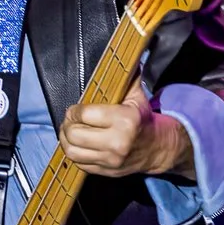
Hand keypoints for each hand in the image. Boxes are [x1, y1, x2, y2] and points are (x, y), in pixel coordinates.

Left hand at [60, 80, 190, 178]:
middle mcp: (117, 142)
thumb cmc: (142, 119)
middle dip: (67, 125)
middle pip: (74, 134)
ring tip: (70, 132)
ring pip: (72, 151)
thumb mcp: (136, 96)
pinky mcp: (107, 171)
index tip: (75, 109)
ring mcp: (111, 160)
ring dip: (66, 140)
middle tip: (71, 120)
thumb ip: (126, 76)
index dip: (74, 110)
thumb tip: (125, 52)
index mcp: (124, 120)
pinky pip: (79, 164)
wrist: (157, 149)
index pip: (84, 114)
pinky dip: (75, 153)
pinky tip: (79, 145)